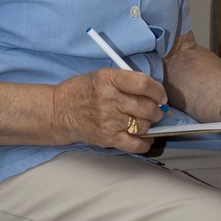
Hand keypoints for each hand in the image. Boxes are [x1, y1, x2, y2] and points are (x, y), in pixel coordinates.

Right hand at [51, 68, 166, 153]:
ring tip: (143, 121)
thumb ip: (127, 80)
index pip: (143, 84)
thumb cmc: (83, 92)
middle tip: (154, 110)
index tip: (161, 95)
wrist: (60, 111)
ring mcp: (108, 121)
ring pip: (144, 126)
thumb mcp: (102, 75)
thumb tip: (155, 92)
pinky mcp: (107, 138)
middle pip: (147, 107)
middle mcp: (108, 99)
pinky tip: (144, 137)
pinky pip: (135, 144)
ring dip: (149, 125)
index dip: (158, 91)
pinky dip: (145, 143)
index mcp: (108, 79)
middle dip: (156, 110)